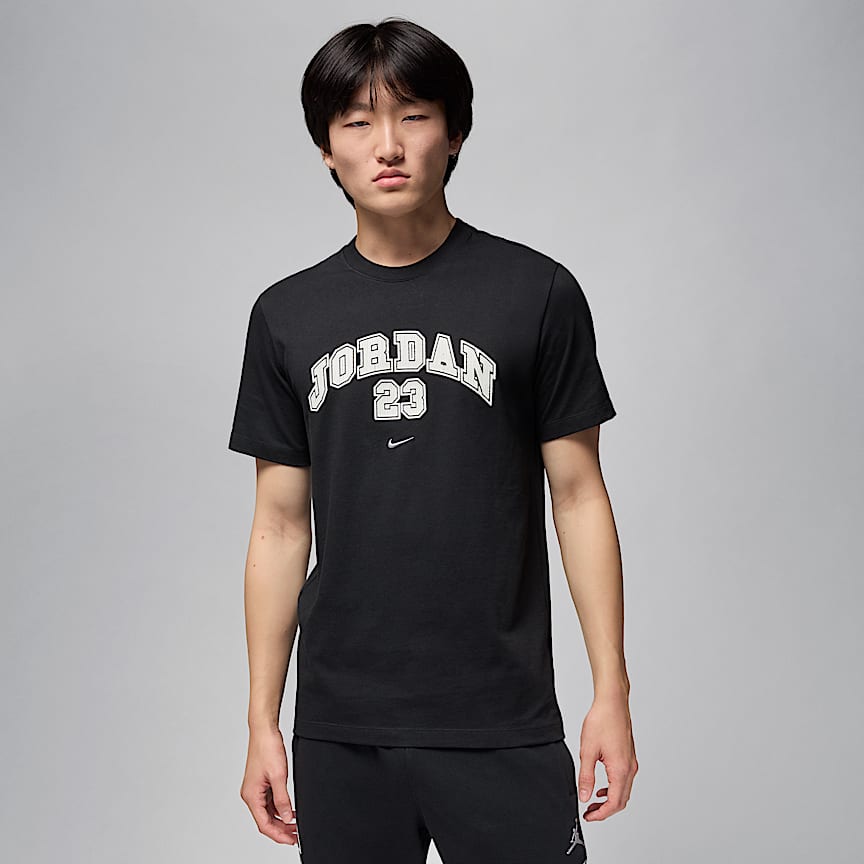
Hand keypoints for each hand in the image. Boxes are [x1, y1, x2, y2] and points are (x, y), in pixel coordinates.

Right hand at [239, 726, 299, 845]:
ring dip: (281, 820)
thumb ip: (282, 799)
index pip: (264, 824)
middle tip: (296, 836)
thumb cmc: (267, 748)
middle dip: (281, 830)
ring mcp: (255, 789)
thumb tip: (287, 817)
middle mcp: (251, 794)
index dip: (278, 835)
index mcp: (251, 795)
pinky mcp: (261, 783)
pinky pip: (270, 802)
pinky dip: (280, 808)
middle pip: (265, 821)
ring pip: (268, 812)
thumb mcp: (279, 776)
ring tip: (295, 826)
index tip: (291, 840)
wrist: (264, 730)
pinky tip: (290, 811)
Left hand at [577, 695, 637, 820]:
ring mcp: (631, 762)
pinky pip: (624, 780)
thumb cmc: (601, 721)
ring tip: (593, 802)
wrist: (612, 703)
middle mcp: (630, 768)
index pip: (614, 803)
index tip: (588, 816)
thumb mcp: (587, 751)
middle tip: (589, 813)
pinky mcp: (629, 756)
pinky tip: (601, 786)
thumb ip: (586, 777)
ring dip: (610, 800)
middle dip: (605, 810)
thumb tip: (585, 797)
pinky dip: (614, 788)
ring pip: (624, 791)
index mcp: (620, 769)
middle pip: (621, 800)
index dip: (601, 814)